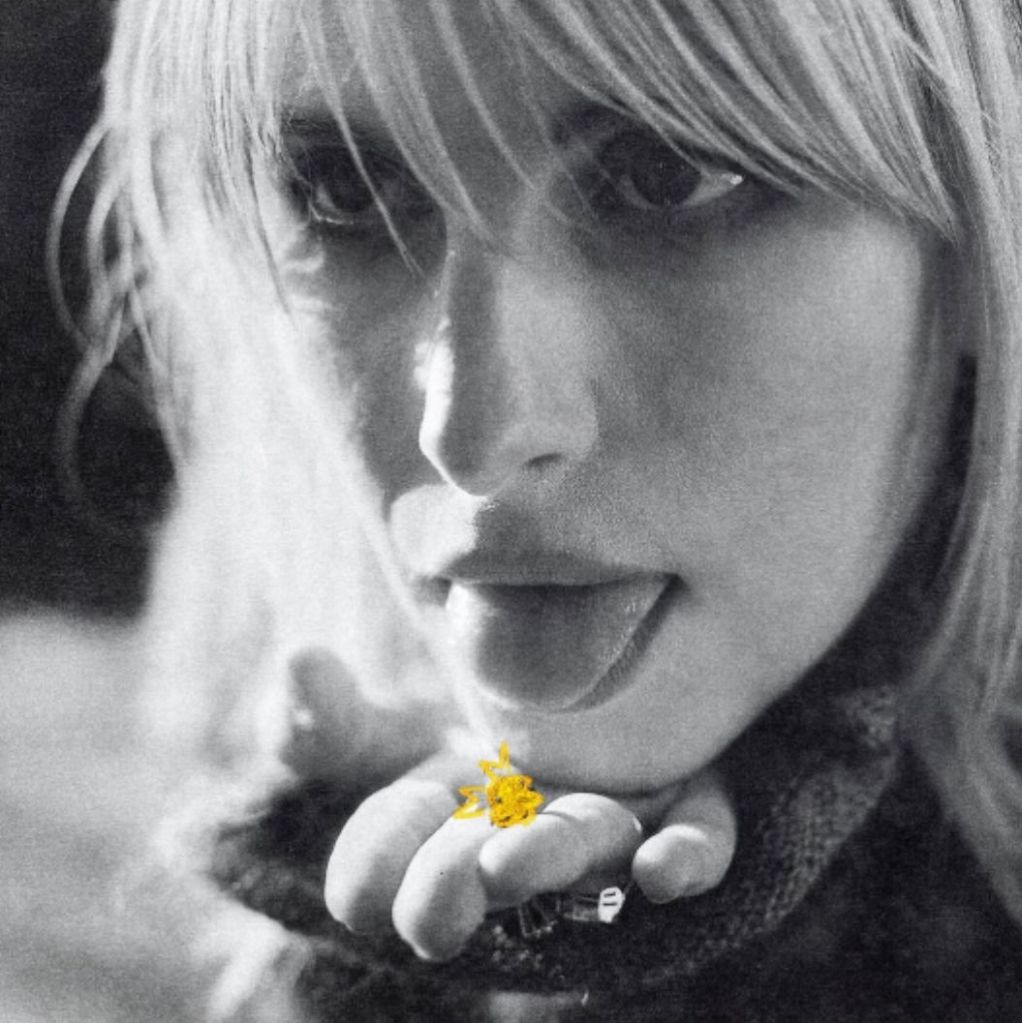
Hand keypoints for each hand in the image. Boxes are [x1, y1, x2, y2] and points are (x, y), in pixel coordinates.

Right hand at [280, 649, 737, 961]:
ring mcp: (605, 820)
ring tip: (521, 859)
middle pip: (487, 869)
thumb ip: (323, 715)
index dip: (374, 870)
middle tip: (448, 884)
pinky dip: (689, 856)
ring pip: (585, 846)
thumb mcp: (374, 730)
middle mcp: (523, 836)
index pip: (390, 858)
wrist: (564, 693)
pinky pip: (703, 835)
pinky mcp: (685, 797)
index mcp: (439, 828)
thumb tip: (297, 661)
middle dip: (458, 886)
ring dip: (554, 856)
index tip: (357, 889)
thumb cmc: (451, 745)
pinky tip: (663, 870)